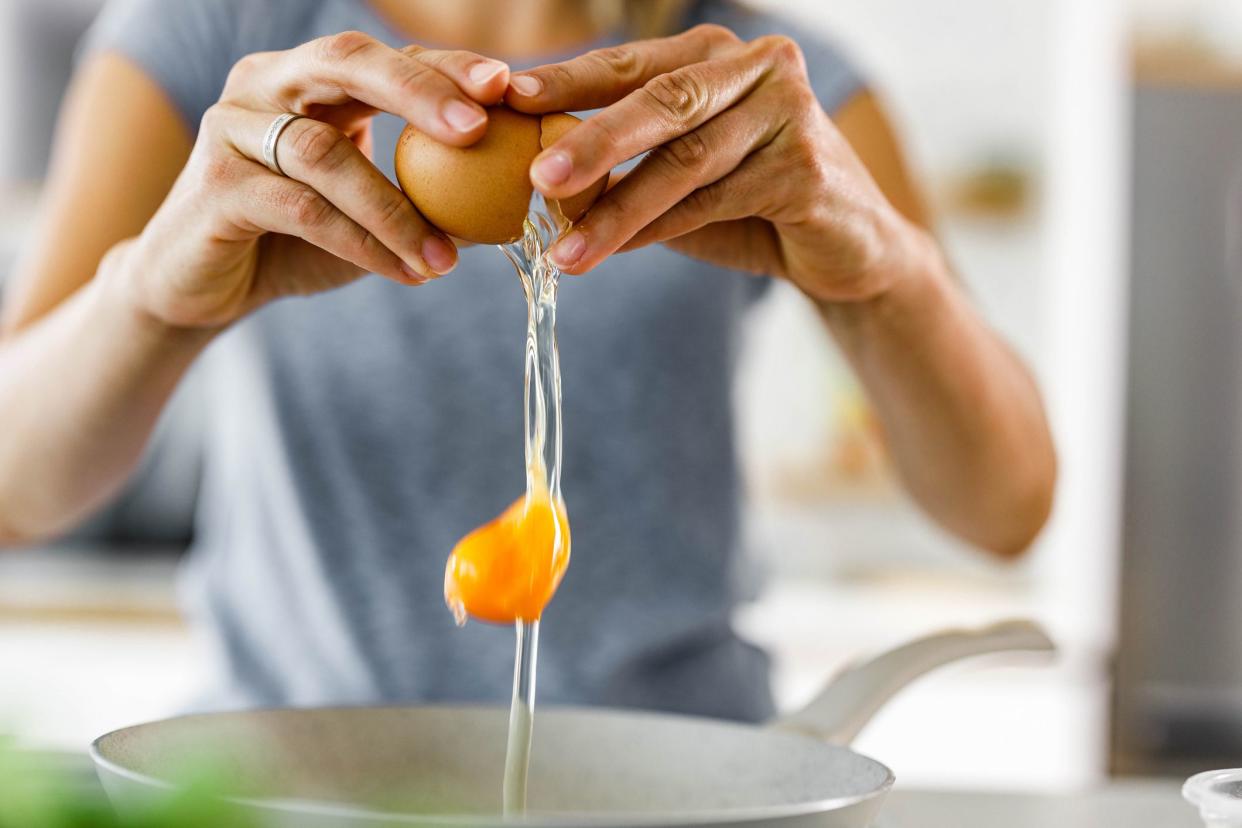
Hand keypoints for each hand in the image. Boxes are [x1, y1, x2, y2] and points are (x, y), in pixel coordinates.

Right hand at [127, 31, 510, 328]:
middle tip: (478, 129)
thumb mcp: (366, 212)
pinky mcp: (215, 186)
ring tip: (446, 260)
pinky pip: (302, 209)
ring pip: (325, 154)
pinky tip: (405, 272)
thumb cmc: (292, 241)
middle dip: (418, 92)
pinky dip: (361, 242)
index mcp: (307, 78)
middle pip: (345, 64)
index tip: (506, 86)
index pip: (384, 57)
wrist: (201, 288)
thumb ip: (423, 197)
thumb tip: (509, 203)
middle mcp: (264, 85)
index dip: (444, 67)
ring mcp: (232, 129)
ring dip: (396, 210)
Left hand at [506, 24, 916, 303]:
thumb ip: (625, 164)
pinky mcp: (807, 168)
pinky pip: (716, 201)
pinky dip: (660, 230)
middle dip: (592, 140)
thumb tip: (535, 177)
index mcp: (717, 54)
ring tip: (564, 249)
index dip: (568, 81)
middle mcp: (759, 67)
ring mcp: (789, 113)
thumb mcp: (681, 174)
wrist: (846, 247)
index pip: (631, 64)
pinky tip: (615, 251)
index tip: (507, 99)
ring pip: (685, 160)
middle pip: (661, 101)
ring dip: (618, 208)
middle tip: (536, 177)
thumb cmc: (750, 202)